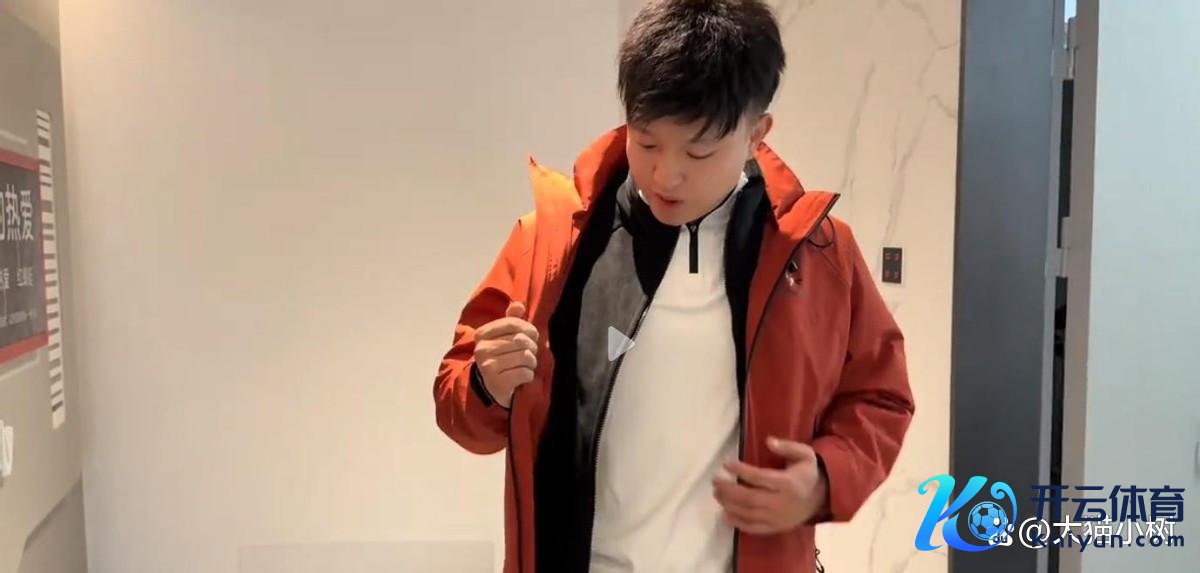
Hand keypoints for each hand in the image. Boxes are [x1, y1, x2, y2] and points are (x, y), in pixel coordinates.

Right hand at [473, 301, 538, 407]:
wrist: (490, 386)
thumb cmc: (500, 356)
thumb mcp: (502, 336)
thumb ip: (510, 319)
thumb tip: (519, 304)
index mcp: (482, 334)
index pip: (513, 323)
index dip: (528, 328)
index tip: (533, 335)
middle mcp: (481, 349)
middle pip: (521, 340)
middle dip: (532, 347)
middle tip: (530, 353)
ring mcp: (488, 367)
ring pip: (525, 356)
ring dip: (531, 362)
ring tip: (526, 364)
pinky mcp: (498, 383)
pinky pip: (525, 373)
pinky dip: (529, 375)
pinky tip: (522, 376)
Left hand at [712, 436, 829, 534]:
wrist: (822, 498)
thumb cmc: (808, 473)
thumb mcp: (805, 454)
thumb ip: (787, 447)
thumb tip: (768, 441)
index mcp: (789, 484)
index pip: (760, 478)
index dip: (741, 471)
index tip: (726, 463)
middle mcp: (782, 503)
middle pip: (750, 498)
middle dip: (729, 490)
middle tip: (715, 481)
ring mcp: (778, 518)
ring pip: (749, 514)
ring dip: (729, 504)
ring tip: (716, 493)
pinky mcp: (775, 528)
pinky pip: (754, 528)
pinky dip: (738, 523)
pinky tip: (725, 514)